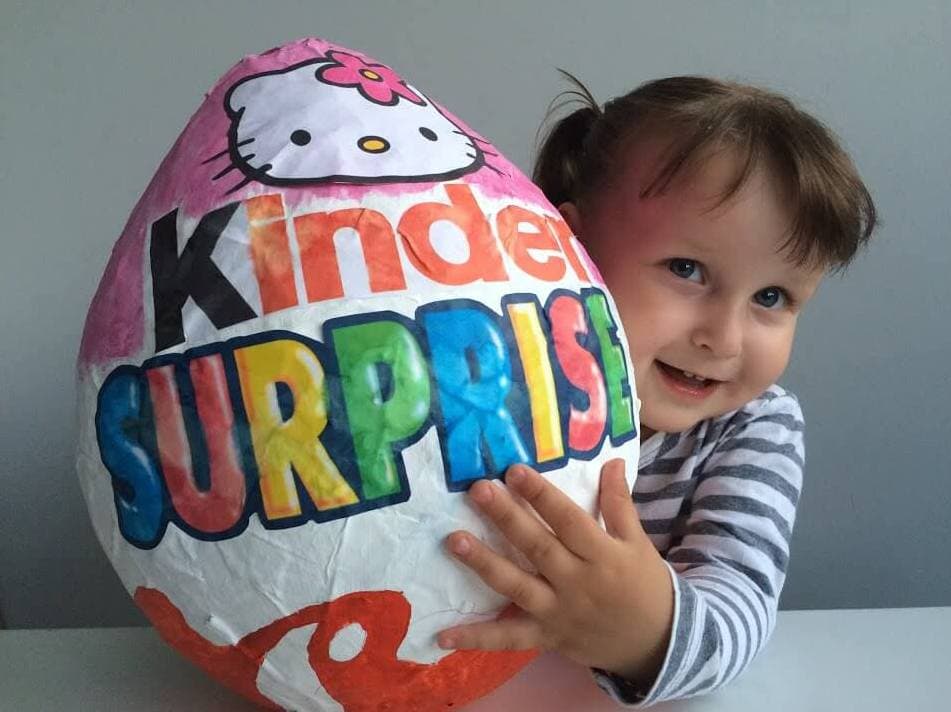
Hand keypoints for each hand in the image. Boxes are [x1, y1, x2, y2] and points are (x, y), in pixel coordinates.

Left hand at [437, 460, 673, 686]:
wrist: (656, 645)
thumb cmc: (645, 585)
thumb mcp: (638, 542)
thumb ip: (619, 503)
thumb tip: (611, 460)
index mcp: (602, 555)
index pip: (568, 520)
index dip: (541, 495)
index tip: (514, 470)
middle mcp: (577, 582)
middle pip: (537, 547)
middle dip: (507, 518)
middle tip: (478, 490)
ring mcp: (558, 612)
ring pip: (516, 586)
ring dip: (484, 564)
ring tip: (454, 540)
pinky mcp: (545, 637)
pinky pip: (508, 639)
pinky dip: (477, 639)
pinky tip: (443, 635)